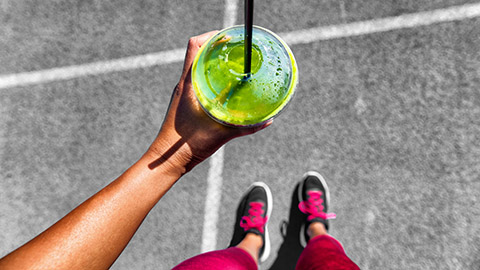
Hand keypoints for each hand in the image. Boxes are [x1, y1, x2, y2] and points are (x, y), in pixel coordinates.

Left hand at [149, 31, 271, 172]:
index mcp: (188, 84)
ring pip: (198, 68)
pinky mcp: (186, 103)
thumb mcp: (220, 134)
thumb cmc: (186, 146)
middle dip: (217, 47)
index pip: (195, 46)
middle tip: (237, 49)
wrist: (167, 160)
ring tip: (234, 64)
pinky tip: (227, 87)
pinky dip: (212, 78)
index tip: (229, 37)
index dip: (212, 36)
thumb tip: (268, 120)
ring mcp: (184, 93)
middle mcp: (184, 85)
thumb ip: (245, 127)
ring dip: (214, 62)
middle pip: (198, 53)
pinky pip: (199, 82)